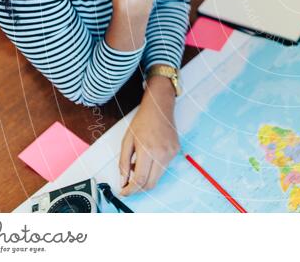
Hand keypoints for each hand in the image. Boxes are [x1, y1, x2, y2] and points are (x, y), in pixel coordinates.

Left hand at [119, 75, 179, 195]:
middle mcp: (162, 153)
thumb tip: (124, 180)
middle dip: (138, 188)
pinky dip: (153, 169)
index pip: (140, 179)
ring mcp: (171, 153)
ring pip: (158, 177)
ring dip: (146, 178)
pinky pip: (163, 167)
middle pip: (151, 183)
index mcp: (148, 150)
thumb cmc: (143, 121)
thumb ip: (123, 162)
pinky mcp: (176, 151)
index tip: (124, 192)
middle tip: (129, 186)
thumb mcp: (127, 140)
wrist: (160, 107)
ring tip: (138, 165)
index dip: (131, 190)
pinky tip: (148, 158)